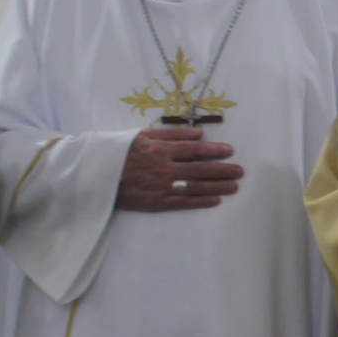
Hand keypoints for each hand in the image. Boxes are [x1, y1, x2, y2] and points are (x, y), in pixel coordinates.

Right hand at [120, 128, 244, 212]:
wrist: (97, 175)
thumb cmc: (121, 151)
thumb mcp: (144, 134)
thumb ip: (173, 133)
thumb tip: (200, 133)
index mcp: (161, 148)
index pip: (196, 149)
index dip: (216, 150)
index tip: (230, 151)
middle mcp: (164, 168)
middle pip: (201, 169)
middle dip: (223, 170)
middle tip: (240, 171)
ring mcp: (161, 187)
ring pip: (196, 187)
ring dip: (218, 187)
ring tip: (234, 186)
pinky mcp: (156, 203)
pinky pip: (183, 203)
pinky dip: (201, 201)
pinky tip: (216, 200)